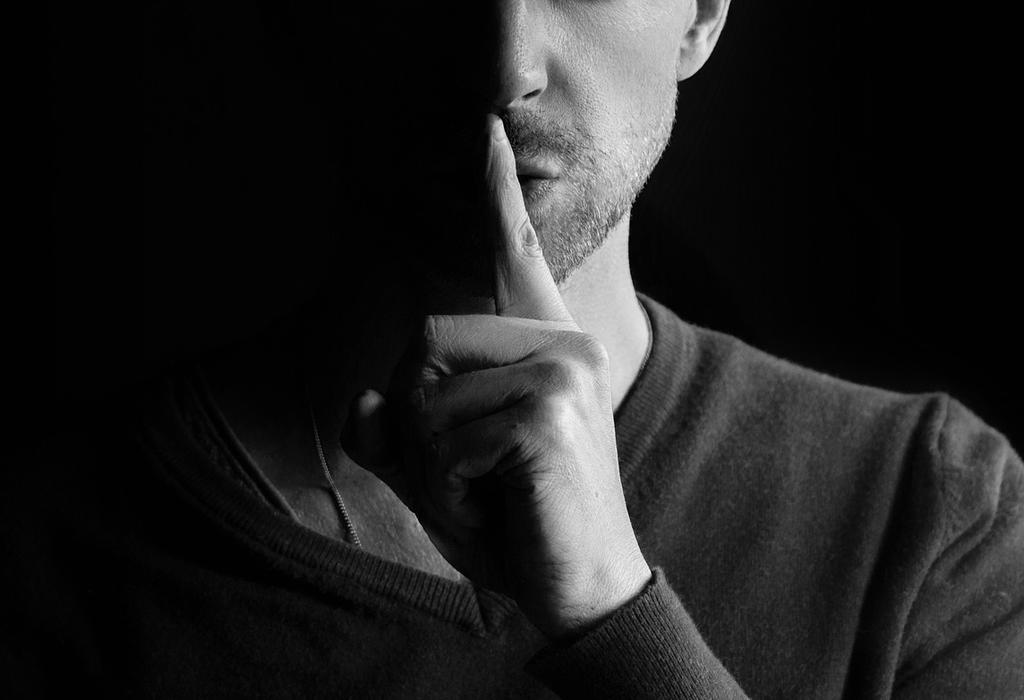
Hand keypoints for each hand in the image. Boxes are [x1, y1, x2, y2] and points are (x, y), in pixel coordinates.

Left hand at [342, 114, 651, 640]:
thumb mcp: (440, 470)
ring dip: (432, 468)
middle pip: (423, 341)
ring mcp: (562, 369)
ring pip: (424, 396)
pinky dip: (447, 492)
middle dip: (419, 426)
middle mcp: (562, 339)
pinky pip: (442, 442)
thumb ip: (397, 432)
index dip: (494, 191)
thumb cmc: (514, 519)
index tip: (482, 128)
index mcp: (544, 341)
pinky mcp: (549, 410)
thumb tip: (366, 404)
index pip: (516, 251)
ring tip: (491, 495)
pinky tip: (499, 509)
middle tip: (474, 478)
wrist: (581, 586)